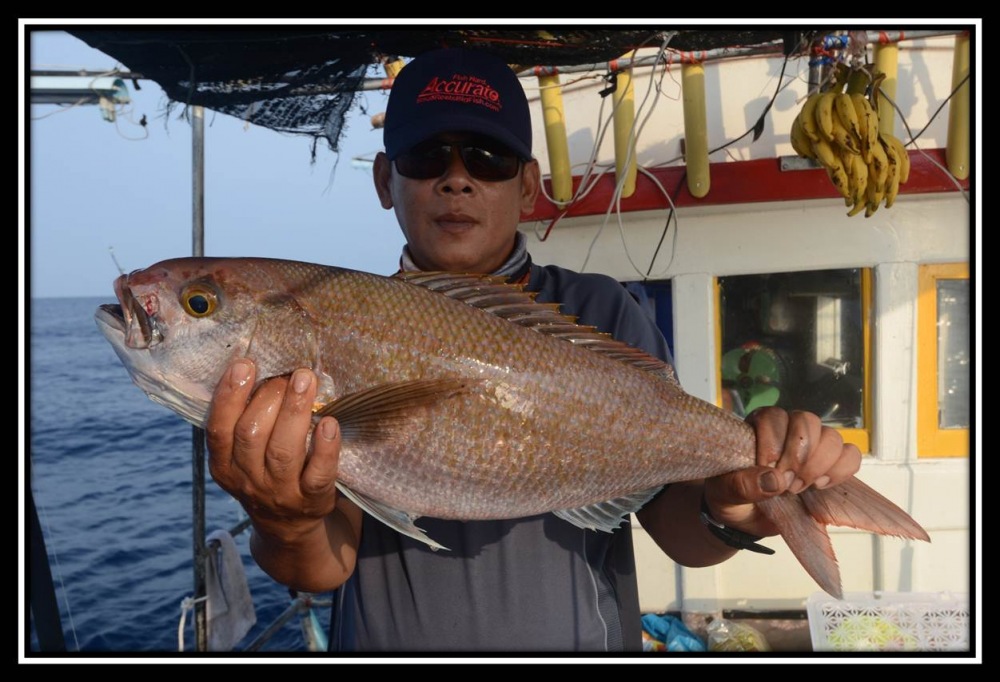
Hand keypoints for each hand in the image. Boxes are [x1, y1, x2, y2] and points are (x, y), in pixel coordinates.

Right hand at [205, 358, 341, 539]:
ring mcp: (280, 492)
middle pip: (251, 435)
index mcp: (224, 466)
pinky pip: (319, 474)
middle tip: (288, 373)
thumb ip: (243, 420)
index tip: (245, 364)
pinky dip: (325, 447)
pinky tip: (330, 422)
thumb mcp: (242, 456)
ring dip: (295, 411)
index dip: (229, 395)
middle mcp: (248, 480)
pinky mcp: (312, 500)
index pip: (219, 429)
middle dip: (269, 397)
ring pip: (283, 451)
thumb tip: (255, 367)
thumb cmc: (265, 472)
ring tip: (306, 379)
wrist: (288, 526)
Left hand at [702, 407, 861, 536]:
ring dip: (819, 465)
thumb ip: (742, 485)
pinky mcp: (830, 464)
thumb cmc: (732, 497)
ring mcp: (812, 446)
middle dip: (799, 455)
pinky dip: (841, 470)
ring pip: (831, 437)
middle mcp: (787, 429)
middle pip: (807, 421)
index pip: (774, 417)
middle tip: (786, 484)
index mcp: (757, 427)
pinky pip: (850, 455)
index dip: (774, 443)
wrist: (746, 518)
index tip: (768, 469)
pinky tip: (820, 486)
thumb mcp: (725, 493)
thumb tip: (775, 479)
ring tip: (800, 488)